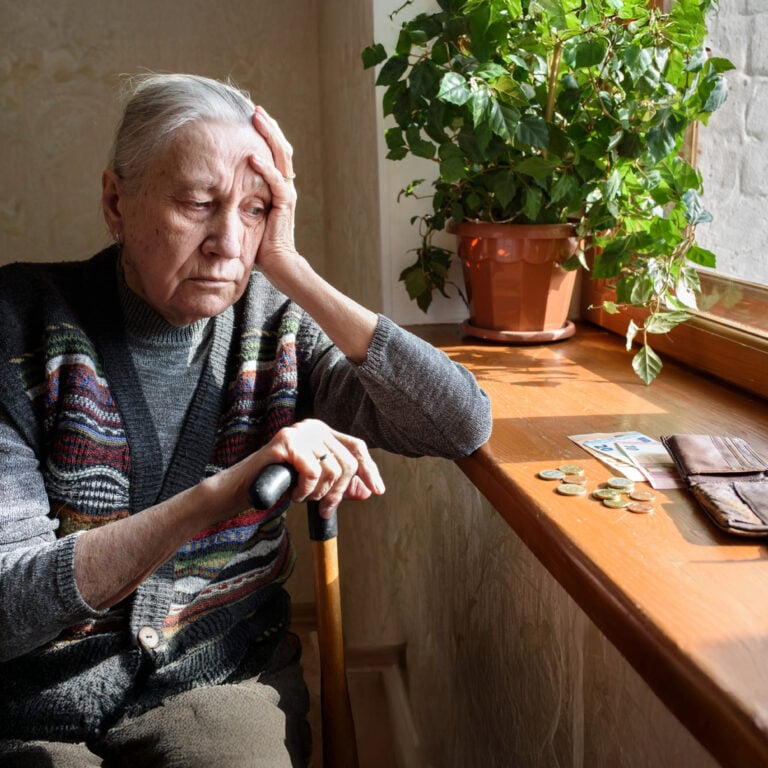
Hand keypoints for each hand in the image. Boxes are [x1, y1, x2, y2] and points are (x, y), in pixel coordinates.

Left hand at [248, 107, 299, 274]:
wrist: (280, 265)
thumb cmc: (262, 244)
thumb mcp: (248, 214)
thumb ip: (240, 198)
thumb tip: (217, 188)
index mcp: (278, 186)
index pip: (274, 154)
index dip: (265, 134)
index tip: (251, 118)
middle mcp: (285, 187)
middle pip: (281, 149)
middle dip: (269, 127)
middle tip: (255, 109)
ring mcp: (287, 195)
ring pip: (282, 159)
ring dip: (269, 138)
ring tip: (258, 120)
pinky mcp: (284, 207)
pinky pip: (277, 183)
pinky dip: (265, 169)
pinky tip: (252, 157)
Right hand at [260, 420, 385, 517]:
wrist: (243, 489)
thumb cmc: (278, 485)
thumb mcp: (315, 485)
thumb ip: (339, 486)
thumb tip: (368, 491)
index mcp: (323, 433)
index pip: (357, 447)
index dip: (370, 470)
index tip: (378, 491)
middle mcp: (314, 427)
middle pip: (347, 462)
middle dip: (338, 492)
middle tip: (323, 508)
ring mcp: (300, 432)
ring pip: (331, 469)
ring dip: (318, 493)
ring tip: (301, 495)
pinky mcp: (286, 441)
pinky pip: (313, 472)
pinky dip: (305, 490)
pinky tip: (292, 492)